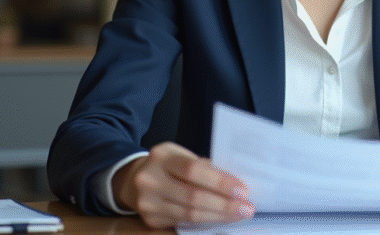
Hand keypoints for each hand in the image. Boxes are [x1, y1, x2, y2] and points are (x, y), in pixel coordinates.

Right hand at [112, 142, 254, 227]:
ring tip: (238, 215)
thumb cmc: (167, 165)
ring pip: (189, 214)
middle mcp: (150, 179)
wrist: (133, 179)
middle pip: (192, 196)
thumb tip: (234, 183)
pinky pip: (183, 223)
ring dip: (218, 216)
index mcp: (162, 156)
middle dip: (224, 204)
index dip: (219, 182)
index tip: (242, 190)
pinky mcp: (150, 220)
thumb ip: (203, 166)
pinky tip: (220, 220)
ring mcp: (148, 202)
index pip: (193, 170)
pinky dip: (205, 222)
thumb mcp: (181, 155)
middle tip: (247, 208)